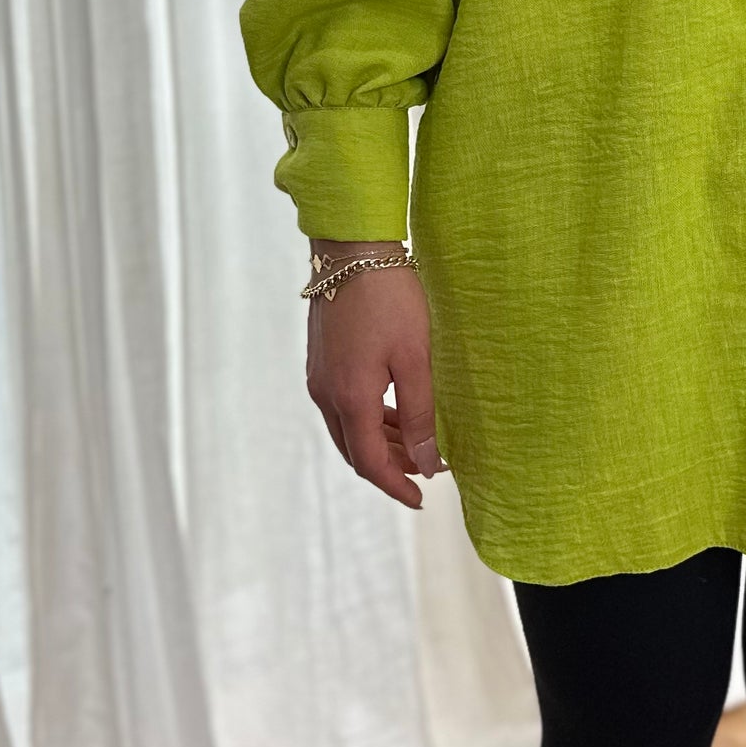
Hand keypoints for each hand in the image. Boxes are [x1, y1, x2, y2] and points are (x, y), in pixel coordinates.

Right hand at [305, 240, 443, 509]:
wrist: (351, 248)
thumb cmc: (388, 297)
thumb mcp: (415, 357)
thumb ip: (420, 413)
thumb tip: (425, 462)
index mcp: (350, 397)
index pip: (370, 462)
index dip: (395, 485)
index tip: (421, 498)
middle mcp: (326, 393)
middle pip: (355, 450)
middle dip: (389, 467)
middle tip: (424, 471)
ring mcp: (319, 376)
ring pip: (348, 428)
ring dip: (380, 442)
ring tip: (416, 443)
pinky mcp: (321, 360)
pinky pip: (343, 406)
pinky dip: (369, 419)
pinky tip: (394, 411)